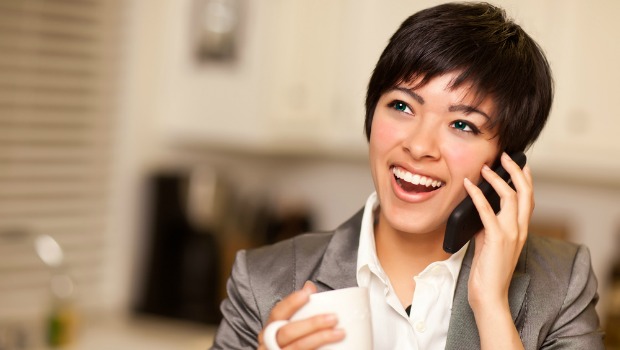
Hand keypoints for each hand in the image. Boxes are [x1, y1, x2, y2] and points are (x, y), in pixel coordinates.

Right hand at [257, 281, 344, 349]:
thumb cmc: (285, 344)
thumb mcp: (287, 325)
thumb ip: (298, 308)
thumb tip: (309, 287)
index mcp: (270, 330)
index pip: (277, 313)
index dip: (291, 303)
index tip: (307, 293)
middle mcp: (270, 344)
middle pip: (288, 332)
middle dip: (312, 324)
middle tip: (333, 318)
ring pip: (299, 346)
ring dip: (320, 338)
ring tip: (339, 333)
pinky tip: (332, 348)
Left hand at [463, 152, 533, 310]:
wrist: (489, 296)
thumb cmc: (487, 272)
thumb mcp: (490, 243)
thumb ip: (488, 225)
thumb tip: (478, 208)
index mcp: (521, 230)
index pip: (528, 199)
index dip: (526, 179)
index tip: (520, 163)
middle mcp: (520, 229)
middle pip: (525, 192)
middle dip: (515, 170)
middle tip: (505, 156)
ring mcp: (510, 233)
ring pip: (510, 196)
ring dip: (496, 178)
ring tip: (485, 167)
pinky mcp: (496, 238)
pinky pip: (486, 210)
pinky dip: (477, 194)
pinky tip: (468, 185)